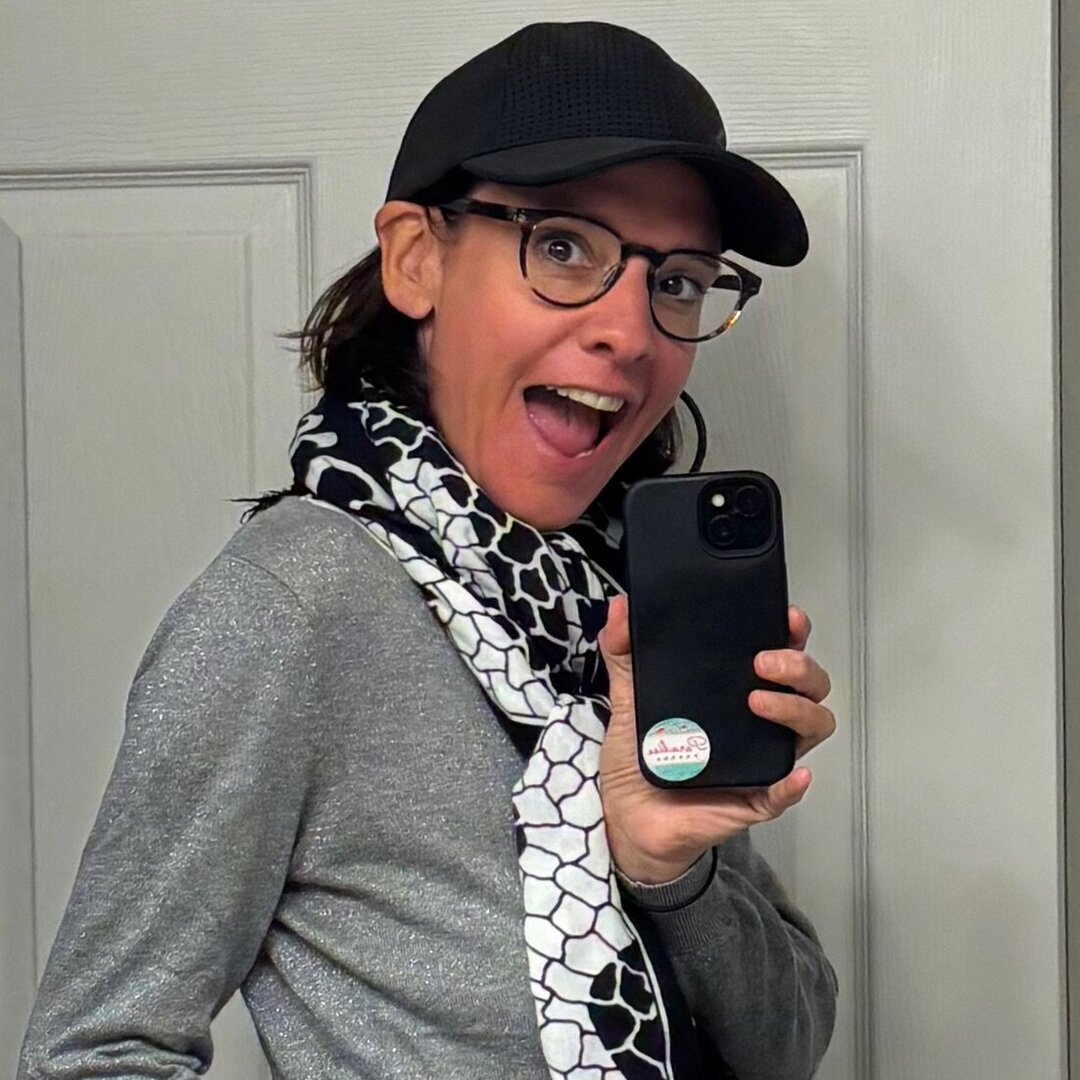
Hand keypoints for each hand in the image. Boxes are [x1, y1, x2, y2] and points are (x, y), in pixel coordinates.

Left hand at [597, 596, 835, 884]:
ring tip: (758, 702)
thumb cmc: (639, 758)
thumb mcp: (626, 696)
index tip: (787, 616)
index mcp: (734, 691)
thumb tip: (620, 609)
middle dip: (798, 666)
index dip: (793, 634)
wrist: (625, 815)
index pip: (780, 655)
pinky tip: (792, 773)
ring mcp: (760, 759)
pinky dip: (792, 783)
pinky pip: (785, 792)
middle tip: (763, 662)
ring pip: (810, 729)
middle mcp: (756, 721)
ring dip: (795, 710)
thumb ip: (623, 650)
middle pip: (808, 687)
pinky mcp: (753, 799)